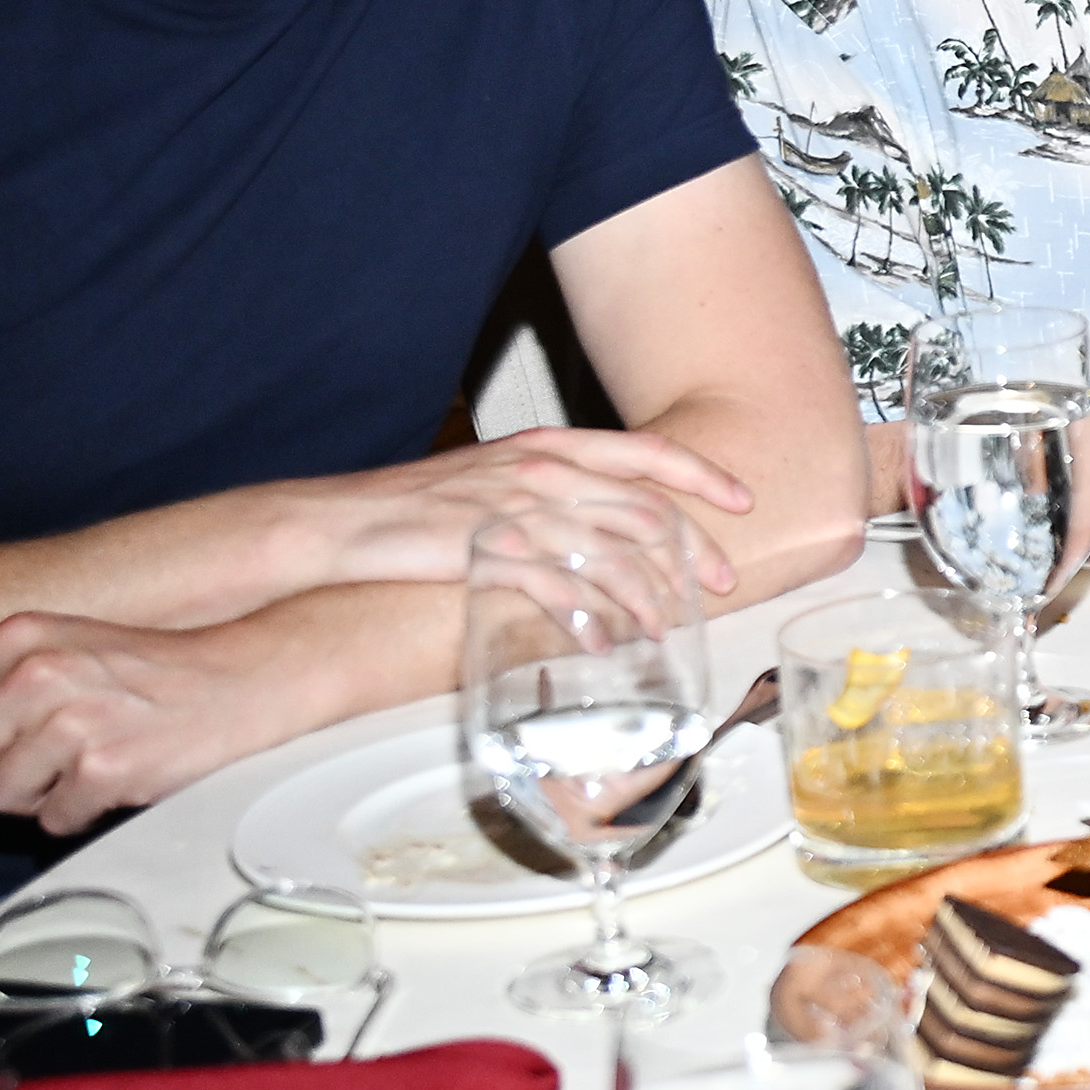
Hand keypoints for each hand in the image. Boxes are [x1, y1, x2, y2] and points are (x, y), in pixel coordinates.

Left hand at [0, 608, 332, 838]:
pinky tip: (111, 783)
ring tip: (82, 769)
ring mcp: (72, 721)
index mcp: (21, 637)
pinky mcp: (104, 769)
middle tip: (41, 770)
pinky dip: (77, 814)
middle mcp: (40, 673)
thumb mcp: (57, 660)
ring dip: (37, 799)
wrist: (241, 679)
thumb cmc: (147, 672)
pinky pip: (52, 822)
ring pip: (2, 800)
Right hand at [237, 426, 759, 604]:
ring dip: (647, 594)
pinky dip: (589, 619)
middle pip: (644, 508)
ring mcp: (518, 511)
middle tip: (719, 584)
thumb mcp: (500, 477)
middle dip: (691, 550)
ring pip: (610, 553)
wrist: (346, 521)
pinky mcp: (490, 552)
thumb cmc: (422, 502)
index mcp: (551, 446)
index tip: (743, 500)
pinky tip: (605, 643)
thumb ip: (557, 488)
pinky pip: (558, 589)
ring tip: (666, 625)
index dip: (703, 475)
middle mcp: (543, 470)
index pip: (648, 451)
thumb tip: (608, 518)